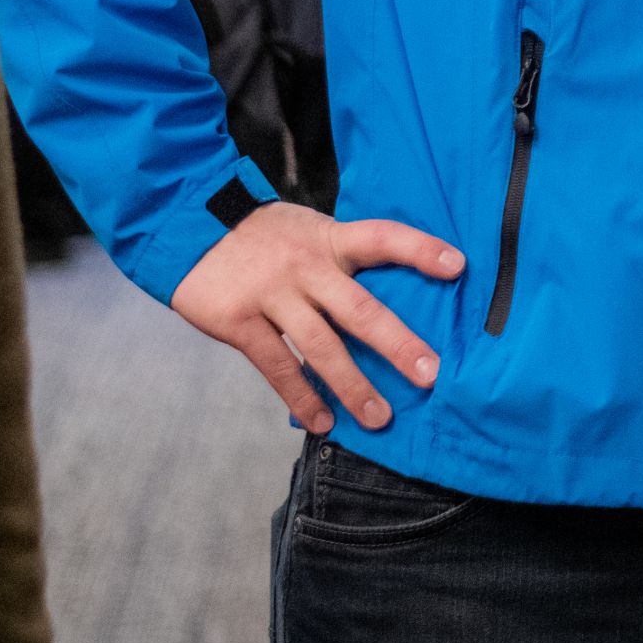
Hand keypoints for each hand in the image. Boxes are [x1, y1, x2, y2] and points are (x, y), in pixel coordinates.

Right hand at [170, 201, 462, 433]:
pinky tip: (321, 421)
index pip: (383, 237)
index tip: (458, 266)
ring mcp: (272, 295)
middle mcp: (306, 266)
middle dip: (398, 344)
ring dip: (353, 385)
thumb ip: (339, 258)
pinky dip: (300, 397)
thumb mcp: (305, 229)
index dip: (420, 249)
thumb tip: (381, 301)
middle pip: (360, 308)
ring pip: (321, 346)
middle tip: (431, 375)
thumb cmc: (259, 234)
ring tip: (380, 417)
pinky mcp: (239, 321)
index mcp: (328, 239)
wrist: (184, 222)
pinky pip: (277, 366)